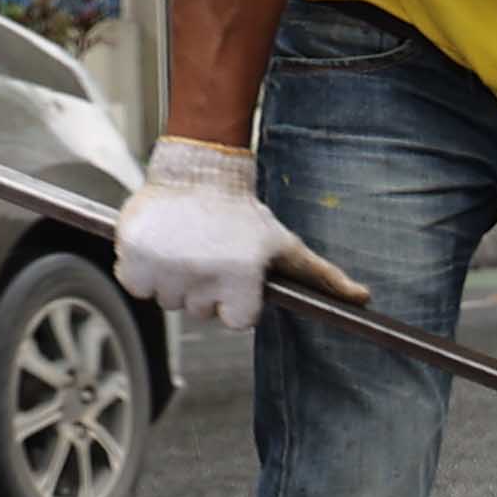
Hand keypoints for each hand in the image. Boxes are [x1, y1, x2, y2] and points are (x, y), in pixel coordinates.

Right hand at [110, 136, 368, 330]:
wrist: (198, 175)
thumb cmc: (245, 217)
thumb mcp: (286, 247)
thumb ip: (323, 278)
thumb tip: (364, 300)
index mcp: (239, 277)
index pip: (236, 321)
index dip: (237, 301)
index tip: (235, 276)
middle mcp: (199, 275)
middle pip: (198, 312)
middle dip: (205, 289)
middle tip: (210, 255)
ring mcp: (163, 267)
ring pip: (166, 301)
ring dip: (173, 281)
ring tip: (186, 248)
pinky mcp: (131, 256)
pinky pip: (134, 286)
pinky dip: (141, 272)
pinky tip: (160, 248)